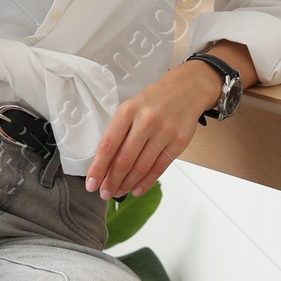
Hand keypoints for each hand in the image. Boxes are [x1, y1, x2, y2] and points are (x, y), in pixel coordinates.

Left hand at [85, 61, 222, 200]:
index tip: (91, 183)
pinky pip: (159, 167)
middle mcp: (146, 121)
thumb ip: (120, 131)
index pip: (108, 145)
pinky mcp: (179, 142)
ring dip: (128, 183)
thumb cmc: (155, 99)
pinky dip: (146, 181)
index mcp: (128, 111)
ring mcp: (164, 132)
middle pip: (124, 159)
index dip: (98, 168)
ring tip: (119, 191)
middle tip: (105, 193)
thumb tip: (105, 163)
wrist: (188, 88)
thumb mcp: (132, 106)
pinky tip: (137, 188)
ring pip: (142, 167)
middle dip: (112, 181)